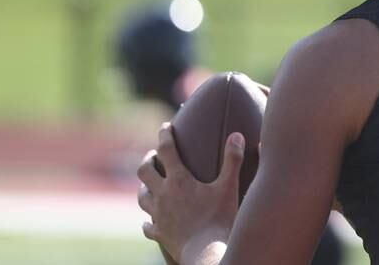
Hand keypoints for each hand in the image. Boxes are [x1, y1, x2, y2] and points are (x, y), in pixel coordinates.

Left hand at [137, 122, 245, 262]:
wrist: (206, 252)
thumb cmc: (219, 218)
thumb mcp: (228, 186)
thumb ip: (232, 159)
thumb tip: (237, 135)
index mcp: (179, 179)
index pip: (166, 149)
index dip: (165, 135)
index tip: (165, 126)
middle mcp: (163, 194)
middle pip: (145, 171)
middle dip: (148, 159)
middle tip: (153, 155)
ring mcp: (158, 215)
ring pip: (141, 196)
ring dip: (144, 186)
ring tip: (149, 183)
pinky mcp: (159, 233)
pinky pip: (147, 225)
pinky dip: (148, 220)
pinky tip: (150, 220)